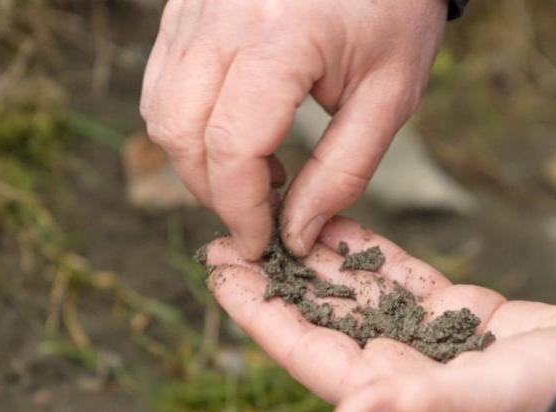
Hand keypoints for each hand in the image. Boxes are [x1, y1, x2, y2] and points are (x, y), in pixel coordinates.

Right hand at [140, 0, 446, 258]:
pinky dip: (188, 122)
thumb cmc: (395, 16)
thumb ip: (344, 171)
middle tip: (258, 214)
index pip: (231, 147)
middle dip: (213, 192)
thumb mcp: (390, 97)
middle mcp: (225, 16)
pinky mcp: (185, 3)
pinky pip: (163, 78)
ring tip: (256, 172)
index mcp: (283, 37)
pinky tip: (239, 132)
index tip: (261, 243)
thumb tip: (296, 234)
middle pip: (180, 131)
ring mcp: (196, 5)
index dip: (241, 210)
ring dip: (195, 160)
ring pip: (160, 107)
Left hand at [203, 217, 555, 411]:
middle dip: (274, 278)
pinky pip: (398, 279)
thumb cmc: (554, 402)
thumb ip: (414, 410)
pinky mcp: (458, 314)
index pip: (307, 351)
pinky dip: (367, 252)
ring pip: (355, 294)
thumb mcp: (483, 401)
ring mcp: (427, 340)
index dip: (260, 312)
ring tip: (274, 218)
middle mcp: (400, 370)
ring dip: (314, 260)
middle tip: (230, 233)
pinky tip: (338, 224)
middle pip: (320, 318)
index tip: (221, 271)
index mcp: (393, 396)